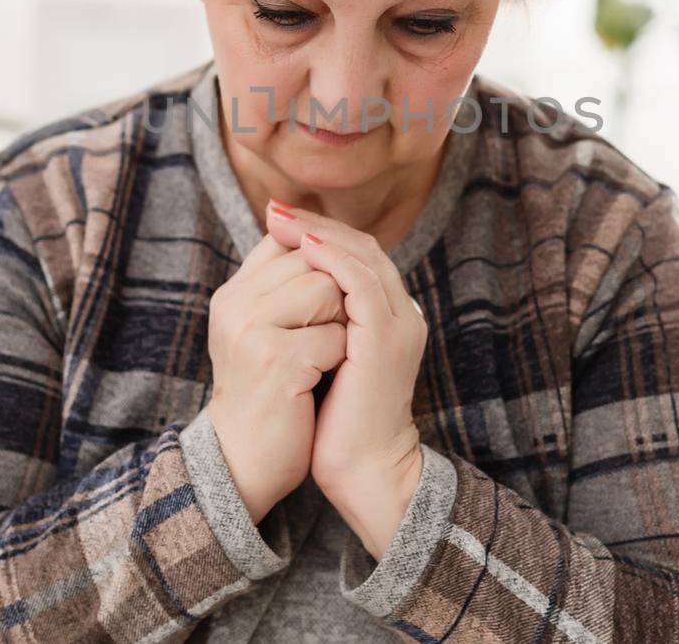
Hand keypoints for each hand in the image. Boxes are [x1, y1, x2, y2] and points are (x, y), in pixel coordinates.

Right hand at [206, 231, 347, 523]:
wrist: (246, 461)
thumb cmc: (268, 394)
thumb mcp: (263, 330)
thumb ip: (283, 283)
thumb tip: (321, 231)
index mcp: (232, 293)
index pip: (287, 239)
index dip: (322, 260)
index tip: (328, 300)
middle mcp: (235, 305)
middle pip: (314, 260)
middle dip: (338, 295)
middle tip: (328, 335)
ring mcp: (252, 331)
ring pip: (328, 291)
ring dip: (342, 324)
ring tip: (323, 356)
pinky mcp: (277, 361)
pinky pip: (336, 335)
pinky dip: (341, 357)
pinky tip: (322, 380)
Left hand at [264, 199, 426, 559]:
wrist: (365, 469)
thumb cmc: (337, 423)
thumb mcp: (326, 358)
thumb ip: (318, 323)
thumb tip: (279, 291)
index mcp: (389, 317)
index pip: (358, 255)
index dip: (320, 232)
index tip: (279, 220)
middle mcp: (402, 313)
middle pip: (363, 246)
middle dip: (316, 223)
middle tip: (276, 208)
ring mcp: (399, 324)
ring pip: (363, 257)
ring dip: (319, 233)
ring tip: (281, 219)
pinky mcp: (385, 338)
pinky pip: (361, 284)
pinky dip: (332, 259)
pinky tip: (302, 247)